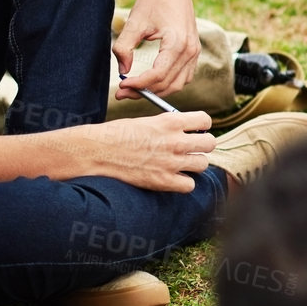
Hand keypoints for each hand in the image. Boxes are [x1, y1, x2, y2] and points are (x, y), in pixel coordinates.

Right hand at [76, 112, 214, 192]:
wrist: (96, 152)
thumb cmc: (116, 134)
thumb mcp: (146, 120)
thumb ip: (168, 125)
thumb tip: (184, 131)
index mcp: (171, 121)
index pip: (205, 120)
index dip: (202, 126)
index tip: (195, 131)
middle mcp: (176, 141)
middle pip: (210, 143)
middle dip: (202, 146)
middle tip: (190, 149)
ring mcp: (171, 162)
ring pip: (203, 164)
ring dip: (194, 165)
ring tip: (180, 164)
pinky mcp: (163, 181)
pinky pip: (189, 185)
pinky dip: (183, 184)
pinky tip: (172, 179)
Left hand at [113, 0, 199, 99]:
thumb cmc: (153, 1)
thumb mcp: (134, 23)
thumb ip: (124, 48)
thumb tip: (123, 72)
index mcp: (177, 43)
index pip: (158, 75)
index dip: (138, 85)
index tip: (120, 85)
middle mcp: (190, 50)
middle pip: (167, 83)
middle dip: (144, 91)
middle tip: (122, 92)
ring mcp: (195, 51)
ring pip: (178, 84)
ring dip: (157, 90)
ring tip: (135, 88)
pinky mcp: (194, 51)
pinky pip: (184, 76)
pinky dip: (168, 83)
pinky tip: (151, 81)